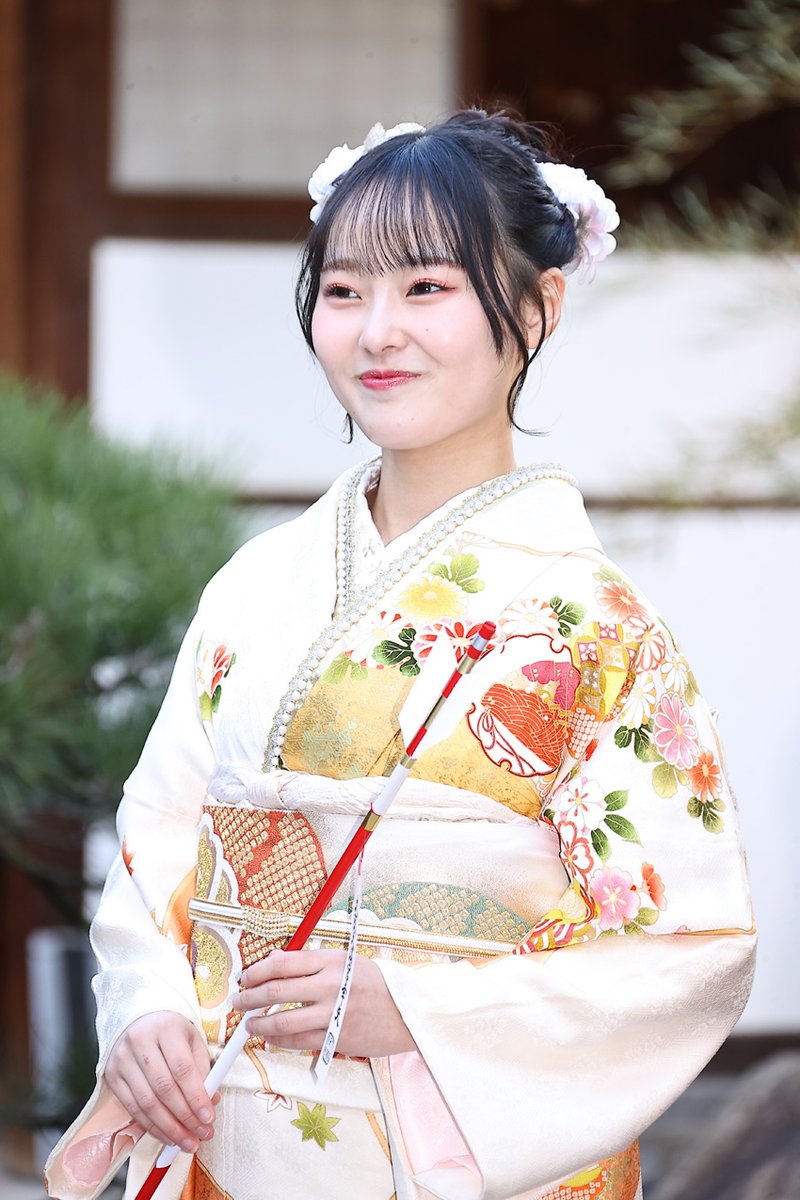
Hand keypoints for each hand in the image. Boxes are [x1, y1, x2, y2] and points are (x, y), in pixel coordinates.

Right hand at [104, 1011, 217, 1151]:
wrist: (138, 1019)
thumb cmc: (170, 1030)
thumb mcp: (191, 1038)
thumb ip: (202, 1068)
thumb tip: (210, 1102)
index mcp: (165, 1028)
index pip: (182, 1068)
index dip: (196, 1096)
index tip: (208, 1117)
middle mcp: (140, 1042)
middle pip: (164, 1089)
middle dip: (185, 1117)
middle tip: (202, 1134)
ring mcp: (122, 1060)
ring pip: (147, 1103)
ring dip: (169, 1129)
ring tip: (187, 1142)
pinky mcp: (112, 1076)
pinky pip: (133, 1109)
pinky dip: (151, 1127)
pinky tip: (167, 1135)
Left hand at [231, 949, 416, 1056]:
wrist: (405, 1012)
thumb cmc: (373, 984)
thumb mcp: (344, 962)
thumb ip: (309, 963)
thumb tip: (273, 964)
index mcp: (331, 961)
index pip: (283, 963)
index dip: (256, 971)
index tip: (245, 977)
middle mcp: (330, 986)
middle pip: (276, 991)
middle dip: (249, 998)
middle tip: (237, 1001)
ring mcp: (332, 1014)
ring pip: (282, 1022)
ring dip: (259, 1025)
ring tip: (249, 1024)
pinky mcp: (335, 1039)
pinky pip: (298, 1043)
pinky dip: (279, 1042)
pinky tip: (271, 1039)